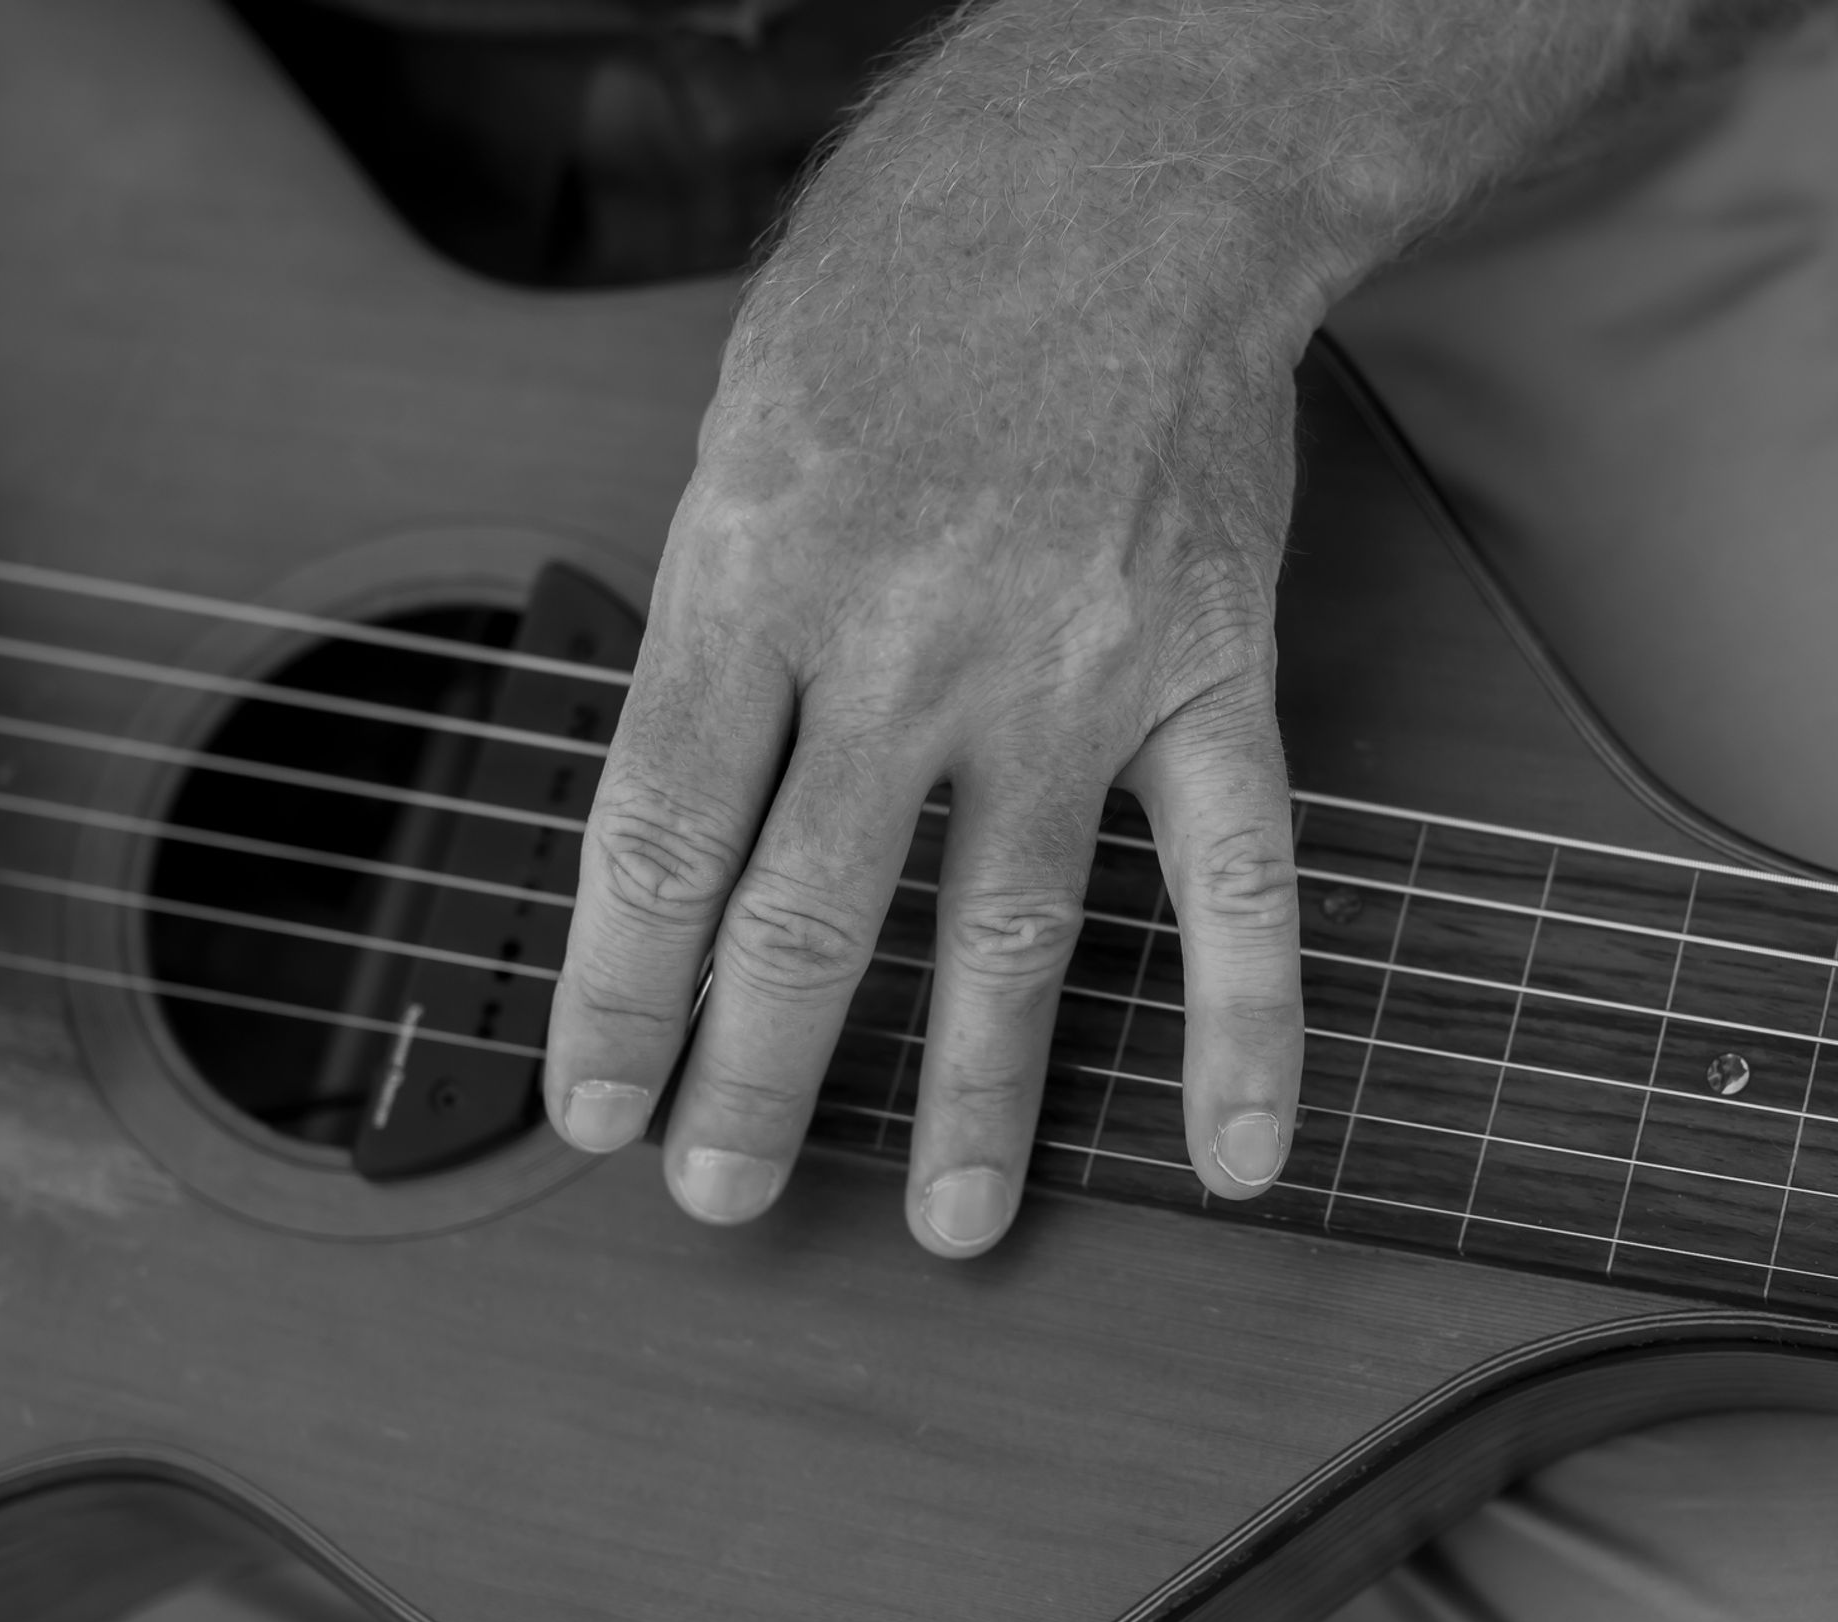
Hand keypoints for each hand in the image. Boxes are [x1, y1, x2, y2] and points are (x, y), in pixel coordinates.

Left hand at [540, 253, 1317, 1256]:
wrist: (1123, 178)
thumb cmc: (909, 287)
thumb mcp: (743, 429)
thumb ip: (719, 626)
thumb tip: (685, 807)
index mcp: (754, 575)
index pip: (658, 844)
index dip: (617, 1002)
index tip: (592, 1102)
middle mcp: (903, 645)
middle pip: (806, 921)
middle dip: (751, 1084)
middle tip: (717, 1193)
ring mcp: (1068, 672)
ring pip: (1005, 938)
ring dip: (970, 1105)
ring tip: (946, 1226)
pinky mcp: (1207, 673)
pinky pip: (1238, 880)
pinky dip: (1244, 1029)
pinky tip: (1235, 1153)